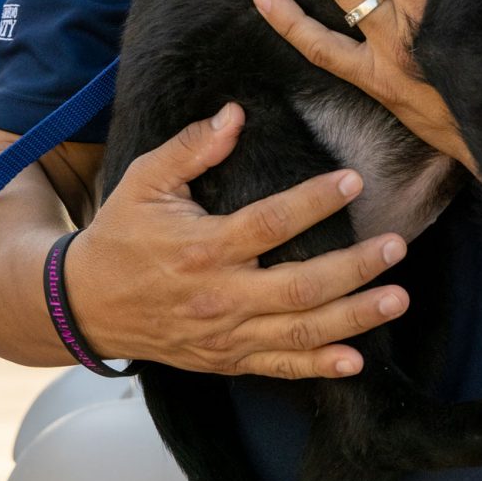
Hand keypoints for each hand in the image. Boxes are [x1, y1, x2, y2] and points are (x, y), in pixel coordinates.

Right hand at [67, 106, 411, 378]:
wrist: (84, 305)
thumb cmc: (120, 236)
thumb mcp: (144, 182)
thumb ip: (191, 147)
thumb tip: (236, 113)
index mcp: (203, 247)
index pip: (270, 223)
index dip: (315, 201)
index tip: (353, 181)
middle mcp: (220, 296)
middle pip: (300, 287)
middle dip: (355, 268)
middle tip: (396, 245)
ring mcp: (225, 334)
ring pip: (300, 332)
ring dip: (354, 317)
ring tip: (397, 298)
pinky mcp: (226, 359)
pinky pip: (279, 367)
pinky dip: (319, 366)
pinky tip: (357, 359)